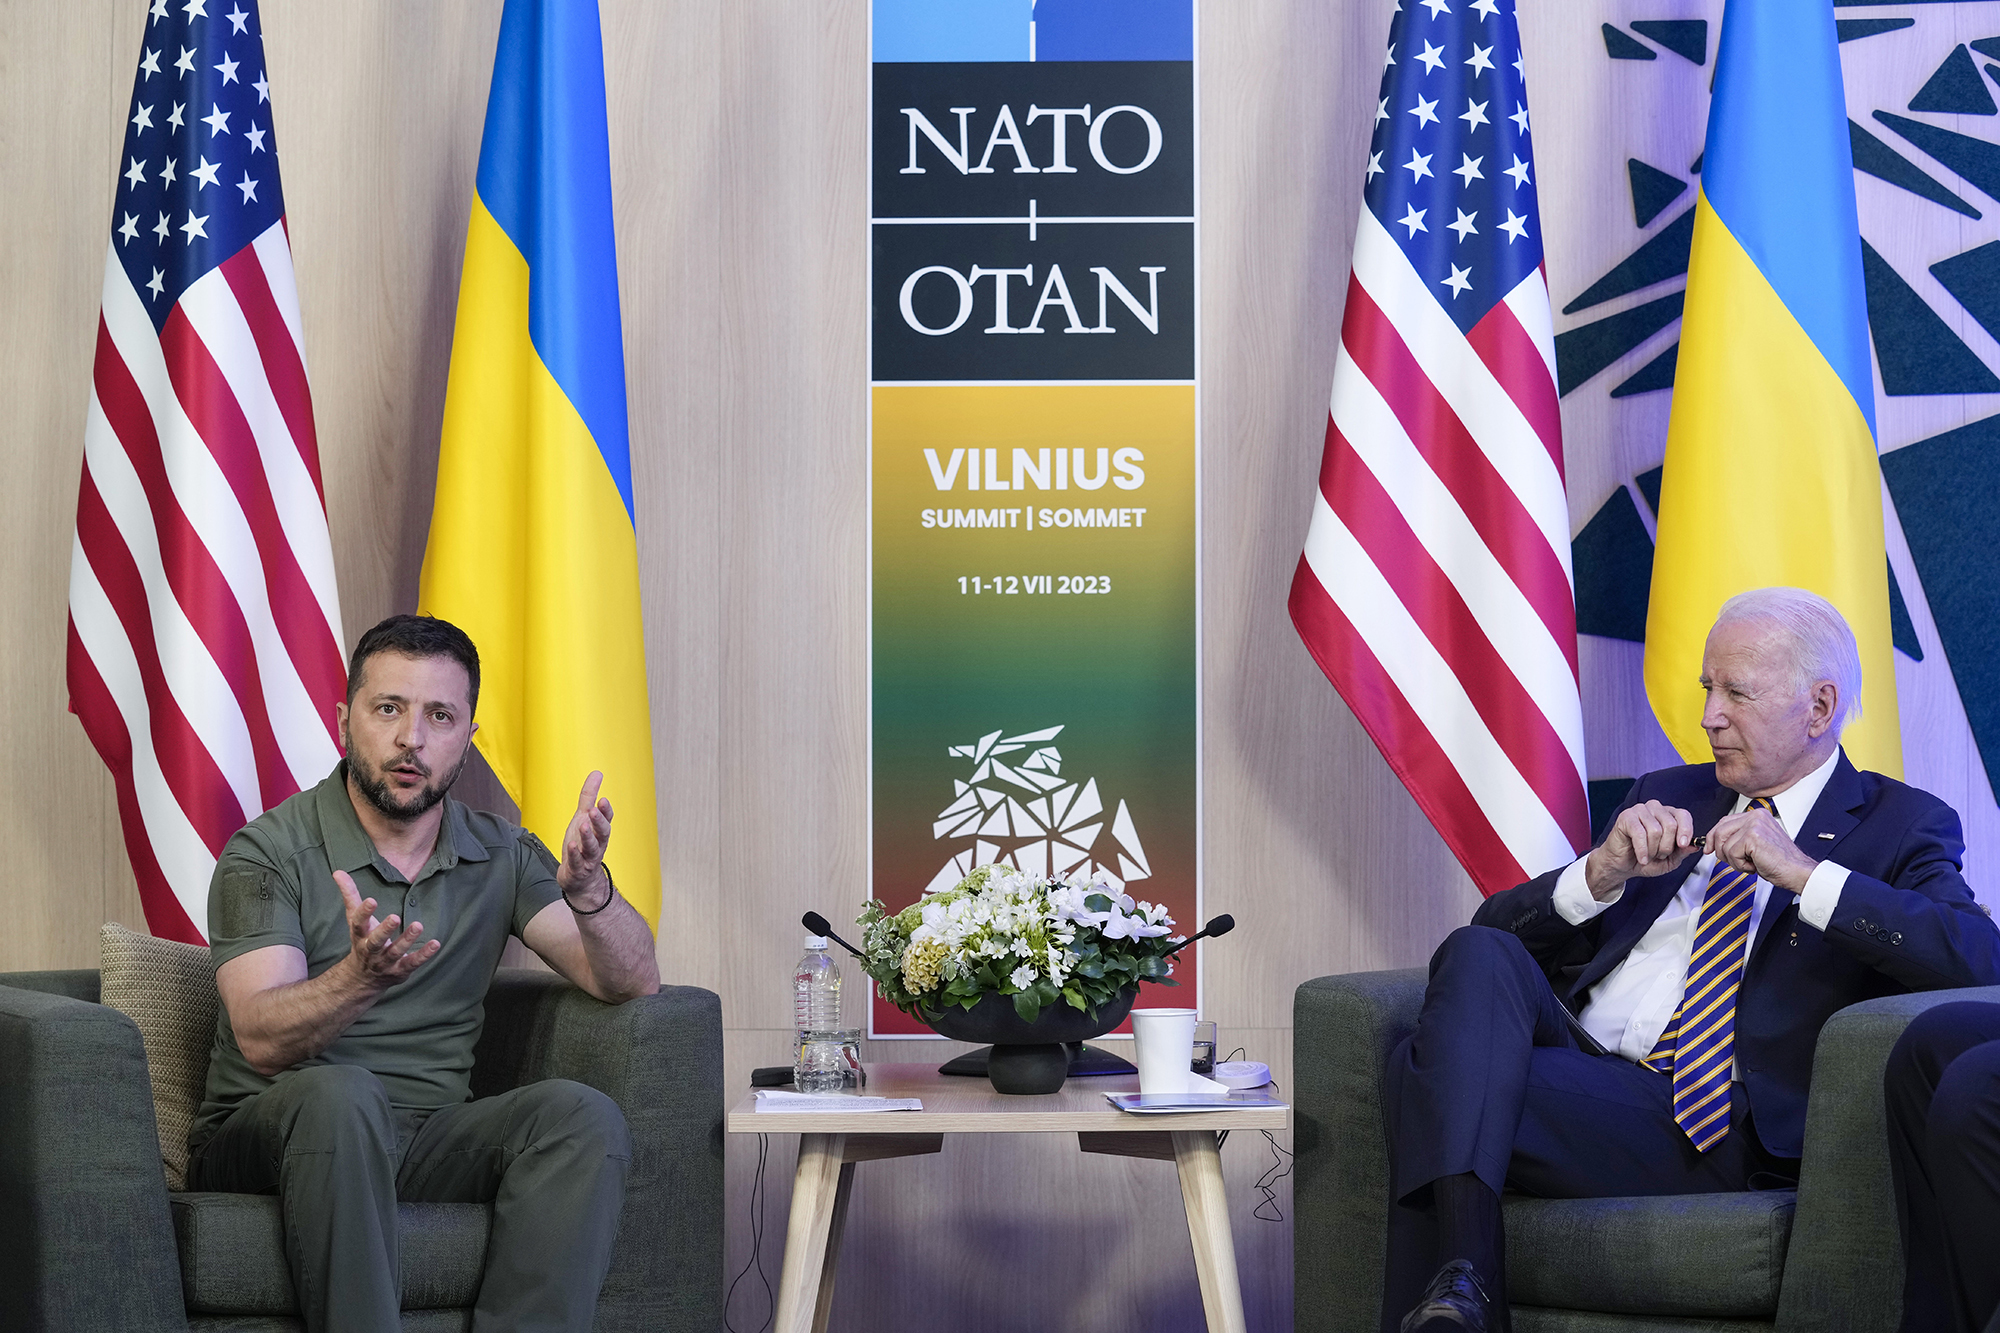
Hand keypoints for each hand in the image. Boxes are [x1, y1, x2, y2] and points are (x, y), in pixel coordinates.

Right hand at [335, 869, 437, 986]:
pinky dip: (423, 955)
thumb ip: (350, 895)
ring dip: (406, 940)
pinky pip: (412, 963)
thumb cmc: (362, 940)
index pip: (358, 924)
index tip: (371, 900)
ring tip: (418, 925)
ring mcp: (385, 962)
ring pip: (395, 952)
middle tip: (394, 917)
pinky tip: (435, 943)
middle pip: (375, 941)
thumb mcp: (354, 919)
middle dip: (384, 930)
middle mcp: (370, 951)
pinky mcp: (400, 970)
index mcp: (359, 936)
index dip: (364, 913)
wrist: (362, 979)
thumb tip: (338, 871)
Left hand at [558, 771, 613, 907]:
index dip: (605, 811)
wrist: (579, 878)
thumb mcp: (583, 818)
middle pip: (603, 832)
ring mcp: (588, 857)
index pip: (607, 819)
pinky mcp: (578, 869)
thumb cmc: (582, 844)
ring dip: (589, 837)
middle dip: (600, 821)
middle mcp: (597, 844)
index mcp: (599, 831)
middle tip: (594, 810)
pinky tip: (572, 845)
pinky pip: (577, 862)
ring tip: (583, 826)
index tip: (602, 800)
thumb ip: (589, 796)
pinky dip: (575, 854)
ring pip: (592, 847)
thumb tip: (597, 773)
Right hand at [1585, 801, 1698, 898]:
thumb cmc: (1645, 859)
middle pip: (1671, 824)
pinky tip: (1641, 858)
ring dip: (1653, 850)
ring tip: (1648, 855)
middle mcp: (1655, 809)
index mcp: (1668, 815)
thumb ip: (1682, 852)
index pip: (1683, 815)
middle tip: (1659, 855)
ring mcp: (1640, 811)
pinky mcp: (1626, 817)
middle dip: (1666, 846)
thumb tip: (1694, 846)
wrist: (1622, 866)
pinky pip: (1639, 833)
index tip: (1682, 845)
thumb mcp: (1670, 860)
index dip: (1686, 830)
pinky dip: (1642, 850)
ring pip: (1656, 830)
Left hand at [1706, 807, 1817, 891]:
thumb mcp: (1755, 845)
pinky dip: (1740, 865)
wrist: (1797, 872)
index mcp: (1757, 815)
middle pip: (1719, 831)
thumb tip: (1713, 842)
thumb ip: (1738, 837)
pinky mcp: (1752, 836)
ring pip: (1723, 844)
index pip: (1724, 821)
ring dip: (1733, 860)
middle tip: (1737, 861)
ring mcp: (1754, 824)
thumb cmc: (1779, 862)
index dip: (1714, 837)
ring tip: (1751, 863)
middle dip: (1721, 851)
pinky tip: (1755, 865)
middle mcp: (1755, 816)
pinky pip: (1731, 853)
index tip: (1709, 848)